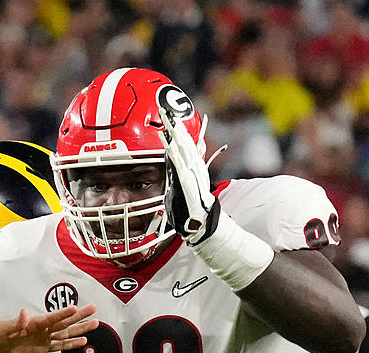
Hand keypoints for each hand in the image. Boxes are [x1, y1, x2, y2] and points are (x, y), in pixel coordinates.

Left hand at [0, 305, 97, 352]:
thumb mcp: (2, 330)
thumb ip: (15, 323)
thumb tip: (25, 314)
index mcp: (32, 323)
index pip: (51, 318)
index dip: (63, 314)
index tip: (76, 308)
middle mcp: (41, 330)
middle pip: (64, 323)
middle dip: (79, 316)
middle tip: (94, 309)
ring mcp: (43, 339)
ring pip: (65, 334)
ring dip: (80, 329)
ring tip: (95, 324)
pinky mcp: (42, 350)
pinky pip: (59, 346)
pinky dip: (71, 344)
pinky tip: (83, 342)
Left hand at [158, 107, 220, 245]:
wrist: (205, 228)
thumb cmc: (191, 210)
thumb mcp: (183, 187)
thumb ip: (180, 172)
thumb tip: (174, 158)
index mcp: (191, 169)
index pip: (182, 145)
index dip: (174, 129)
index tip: (164, 114)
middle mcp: (194, 170)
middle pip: (183, 144)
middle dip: (173, 126)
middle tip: (163, 109)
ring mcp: (194, 178)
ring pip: (184, 153)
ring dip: (176, 137)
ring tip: (168, 122)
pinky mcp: (191, 188)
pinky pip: (182, 170)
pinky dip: (177, 159)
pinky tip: (170, 148)